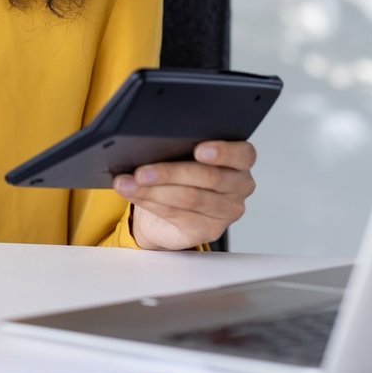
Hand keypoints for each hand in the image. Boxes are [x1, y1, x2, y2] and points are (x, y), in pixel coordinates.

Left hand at [114, 140, 257, 250]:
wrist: (170, 212)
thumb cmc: (181, 174)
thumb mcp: (183, 154)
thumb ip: (179, 146)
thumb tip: (147, 142)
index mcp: (240, 160)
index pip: (243, 154)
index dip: (222, 152)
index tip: (199, 150)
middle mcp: (239, 186)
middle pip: (208, 177)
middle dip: (170, 173)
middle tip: (142, 171)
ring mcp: (227, 211)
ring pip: (189, 197)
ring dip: (153, 190)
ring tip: (129, 183)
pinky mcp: (210, 230)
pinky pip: (177, 214)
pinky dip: (150, 202)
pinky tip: (133, 193)